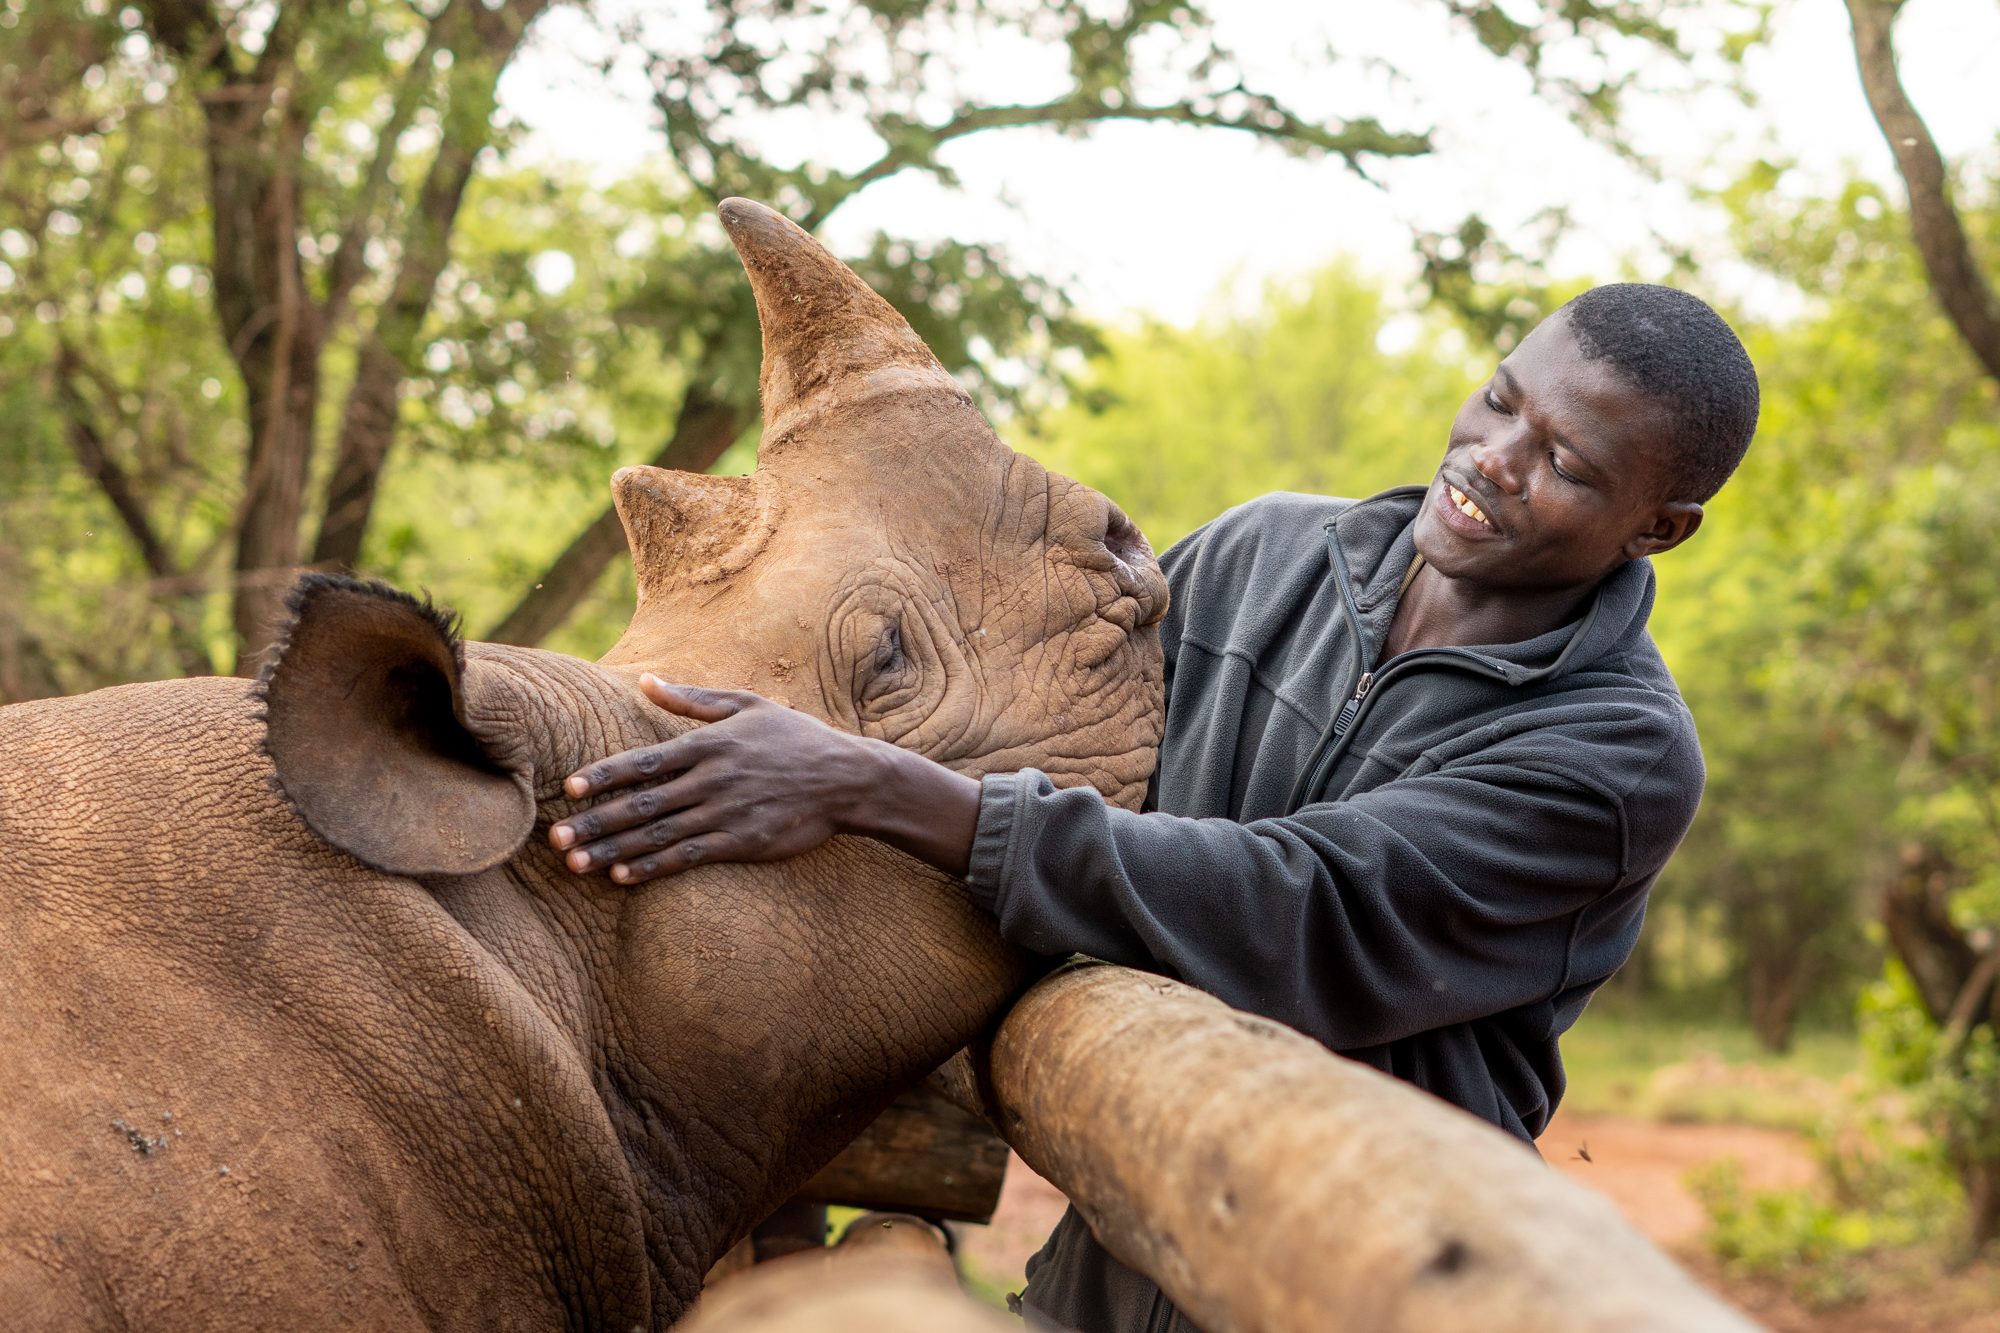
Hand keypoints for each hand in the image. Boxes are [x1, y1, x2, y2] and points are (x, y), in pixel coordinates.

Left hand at [549, 676, 879, 884]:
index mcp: (708, 743)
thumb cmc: (796, 738)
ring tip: (576, 864)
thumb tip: (644, 681)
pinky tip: (623, 876)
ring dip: (614, 850)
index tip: (569, 789)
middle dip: (595, 821)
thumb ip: (691, 699)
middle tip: (555, 839)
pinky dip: (654, 868)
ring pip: (658, 834)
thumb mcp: (746, 706)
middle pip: (641, 803)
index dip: (603, 776)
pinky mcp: (742, 842)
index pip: (644, 761)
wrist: (847, 779)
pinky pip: (688, 857)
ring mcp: (726, 812)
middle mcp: (711, 779)